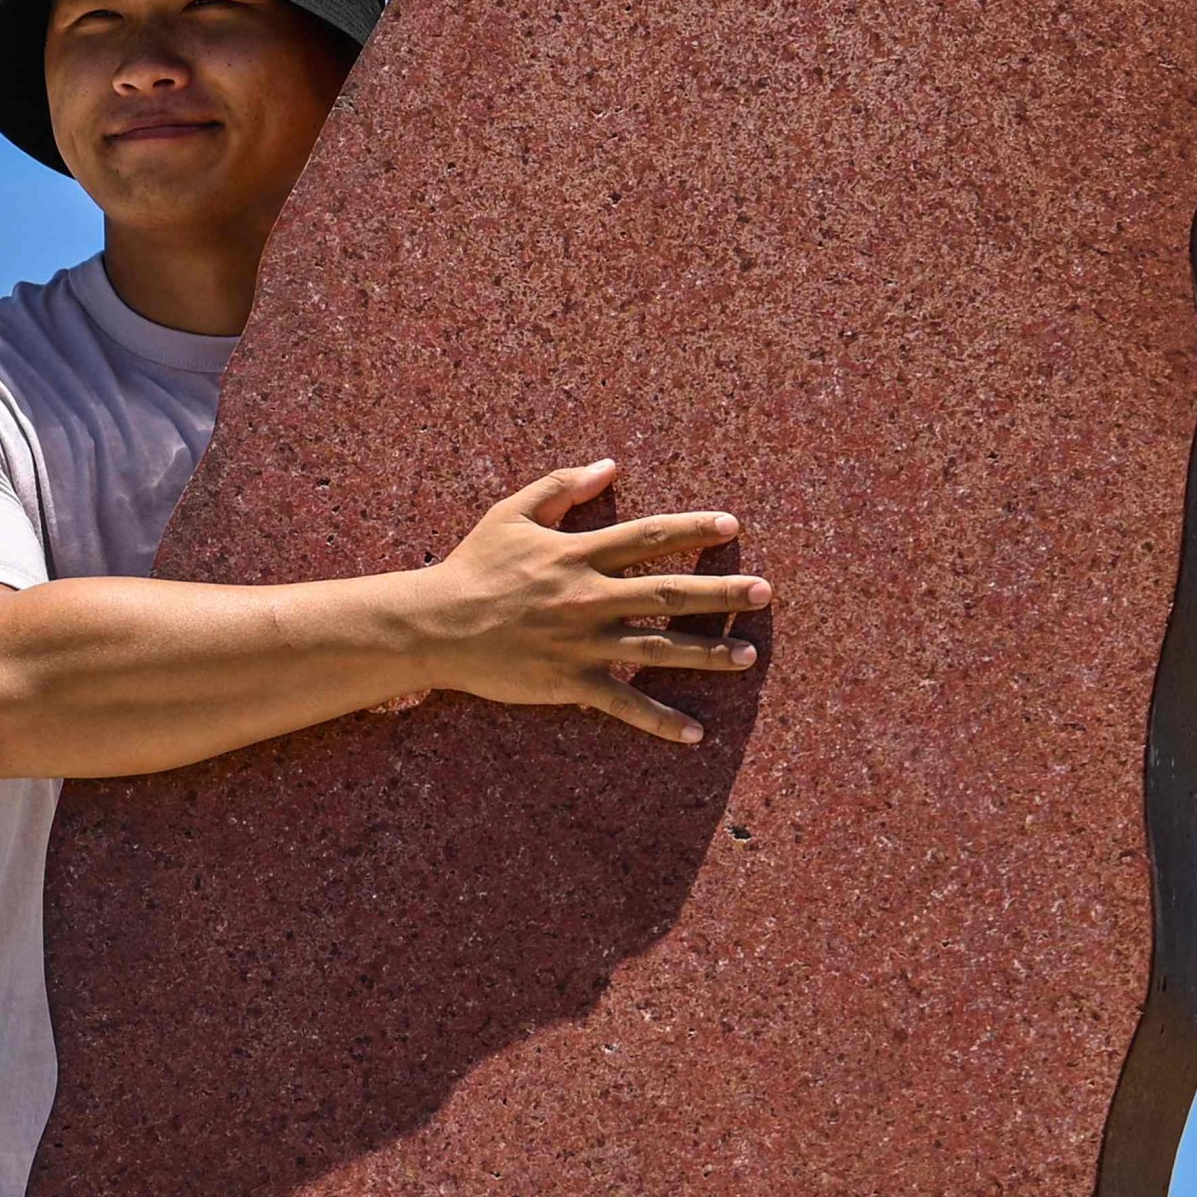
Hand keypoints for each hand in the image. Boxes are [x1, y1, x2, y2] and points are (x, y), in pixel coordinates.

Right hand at [398, 460, 769, 744]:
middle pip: (669, 592)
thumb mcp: (510, 515)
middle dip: (722, 592)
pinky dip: (659, 719)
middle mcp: (588, 597)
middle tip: (765, 593)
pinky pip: (623, 703)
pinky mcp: (568, 681)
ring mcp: (581, 642)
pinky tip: (695, 732)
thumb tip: (609, 465)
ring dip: (708, 654)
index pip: (648, 536)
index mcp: (576, 554)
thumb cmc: (470, 567)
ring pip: (658, 648)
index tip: (732, 526)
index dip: (692, 529)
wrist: (431, 625)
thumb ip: (560, 486)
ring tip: (748, 657)